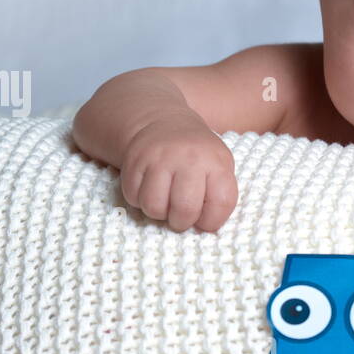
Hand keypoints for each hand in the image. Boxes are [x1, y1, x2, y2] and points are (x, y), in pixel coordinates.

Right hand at [119, 115, 237, 232]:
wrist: (165, 123)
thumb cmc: (198, 156)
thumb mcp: (220, 166)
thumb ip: (220, 195)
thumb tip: (207, 229)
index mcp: (216, 162)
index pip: (221, 203)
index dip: (213, 221)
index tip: (206, 220)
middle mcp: (189, 158)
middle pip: (185, 209)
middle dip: (182, 222)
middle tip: (181, 216)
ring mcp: (159, 158)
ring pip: (154, 207)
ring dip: (158, 213)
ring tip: (164, 202)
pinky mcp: (134, 160)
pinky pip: (132, 197)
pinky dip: (139, 200)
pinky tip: (149, 190)